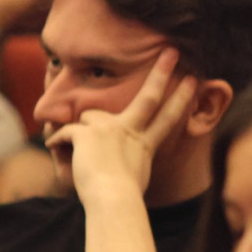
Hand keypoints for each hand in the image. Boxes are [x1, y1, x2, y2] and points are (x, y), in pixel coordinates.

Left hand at [45, 49, 196, 203]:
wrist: (112, 200)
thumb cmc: (121, 199)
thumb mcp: (133, 178)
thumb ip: (129, 161)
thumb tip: (128, 160)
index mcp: (144, 144)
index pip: (168, 118)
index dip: (181, 98)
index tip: (193, 80)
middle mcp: (131, 131)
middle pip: (150, 97)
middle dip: (162, 73)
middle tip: (171, 51)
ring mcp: (111, 128)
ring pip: (88, 116)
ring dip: (78, 133)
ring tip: (77, 156)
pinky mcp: (88, 131)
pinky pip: (64, 133)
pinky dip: (58, 145)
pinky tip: (60, 157)